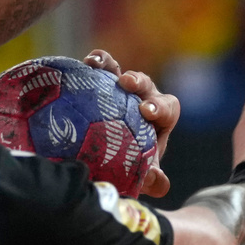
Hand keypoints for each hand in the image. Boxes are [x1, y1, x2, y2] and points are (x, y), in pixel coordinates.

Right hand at [83, 50, 180, 197]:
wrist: (108, 155)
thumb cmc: (131, 162)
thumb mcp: (142, 171)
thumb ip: (152, 179)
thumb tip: (156, 180)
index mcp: (160, 116)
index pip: (166, 108)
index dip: (159, 107)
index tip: (146, 112)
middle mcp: (142, 98)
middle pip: (145, 84)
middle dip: (137, 82)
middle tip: (126, 83)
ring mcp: (120, 87)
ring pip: (118, 71)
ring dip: (109, 65)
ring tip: (95, 64)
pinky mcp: (100, 81)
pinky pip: (96, 69)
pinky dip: (90, 64)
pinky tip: (77, 64)